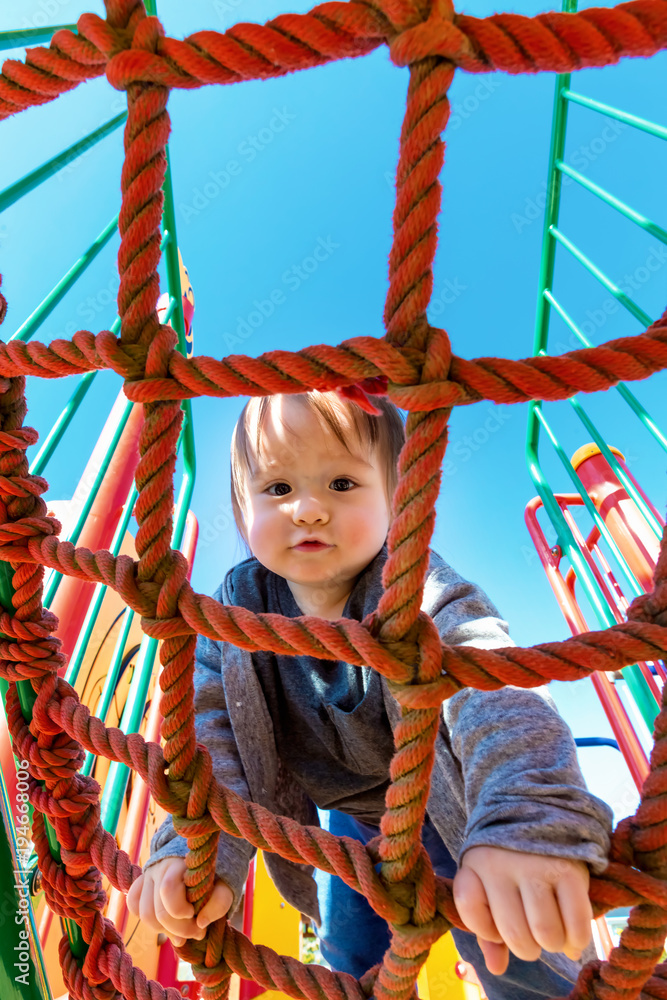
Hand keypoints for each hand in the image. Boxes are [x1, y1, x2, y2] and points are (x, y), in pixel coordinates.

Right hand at [127, 857, 232, 946]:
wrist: (203, 852)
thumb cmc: (215, 872)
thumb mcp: (225, 885)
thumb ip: (219, 903)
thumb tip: (200, 924)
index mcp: (178, 863)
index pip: (168, 890)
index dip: (180, 911)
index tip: (197, 917)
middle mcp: (158, 868)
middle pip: (156, 911)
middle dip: (178, 929)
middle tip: (198, 933)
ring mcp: (147, 875)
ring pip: (144, 913)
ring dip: (164, 930)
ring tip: (183, 933)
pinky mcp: (142, 883)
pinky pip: (134, 905)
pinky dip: (147, 919)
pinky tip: (166, 924)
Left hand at [453, 846, 591, 975]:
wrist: (541, 807)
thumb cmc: (509, 857)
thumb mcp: (488, 882)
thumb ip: (487, 928)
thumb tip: (496, 969)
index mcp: (476, 862)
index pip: (469, 908)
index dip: (486, 929)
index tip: (497, 924)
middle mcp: (503, 863)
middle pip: (516, 935)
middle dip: (527, 948)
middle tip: (533, 937)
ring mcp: (537, 866)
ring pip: (546, 935)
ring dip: (553, 945)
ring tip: (553, 934)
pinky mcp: (569, 869)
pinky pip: (577, 925)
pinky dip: (577, 940)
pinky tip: (573, 936)